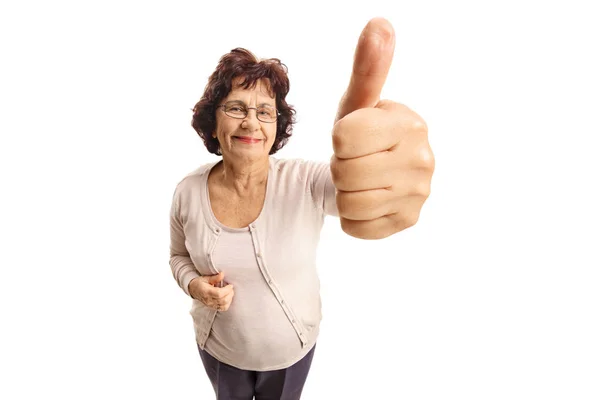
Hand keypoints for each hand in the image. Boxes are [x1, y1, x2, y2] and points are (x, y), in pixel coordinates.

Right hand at [188, 272, 233, 310]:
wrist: (193, 290)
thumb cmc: (199, 283)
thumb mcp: (206, 278)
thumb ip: (215, 277)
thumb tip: (222, 274)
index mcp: (206, 292)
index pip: (219, 294)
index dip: (227, 290)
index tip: (230, 285)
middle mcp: (209, 300)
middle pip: (223, 300)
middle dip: (230, 293)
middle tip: (230, 288)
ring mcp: (211, 305)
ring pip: (224, 306)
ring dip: (230, 299)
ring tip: (229, 292)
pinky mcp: (213, 307)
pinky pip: (222, 308)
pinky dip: (227, 303)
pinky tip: (227, 298)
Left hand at [331, 17, 434, 239]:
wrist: (372, 177)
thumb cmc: (361, 136)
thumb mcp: (357, 103)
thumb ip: (367, 68)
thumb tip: (379, 24)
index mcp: (409, 123)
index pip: (342, 138)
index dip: (338, 140)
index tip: (352, 139)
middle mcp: (423, 158)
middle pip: (345, 172)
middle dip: (340, 168)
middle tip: (355, 162)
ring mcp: (419, 193)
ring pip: (350, 202)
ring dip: (345, 192)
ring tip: (360, 181)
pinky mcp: (409, 221)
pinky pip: (357, 227)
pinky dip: (351, 218)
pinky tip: (366, 202)